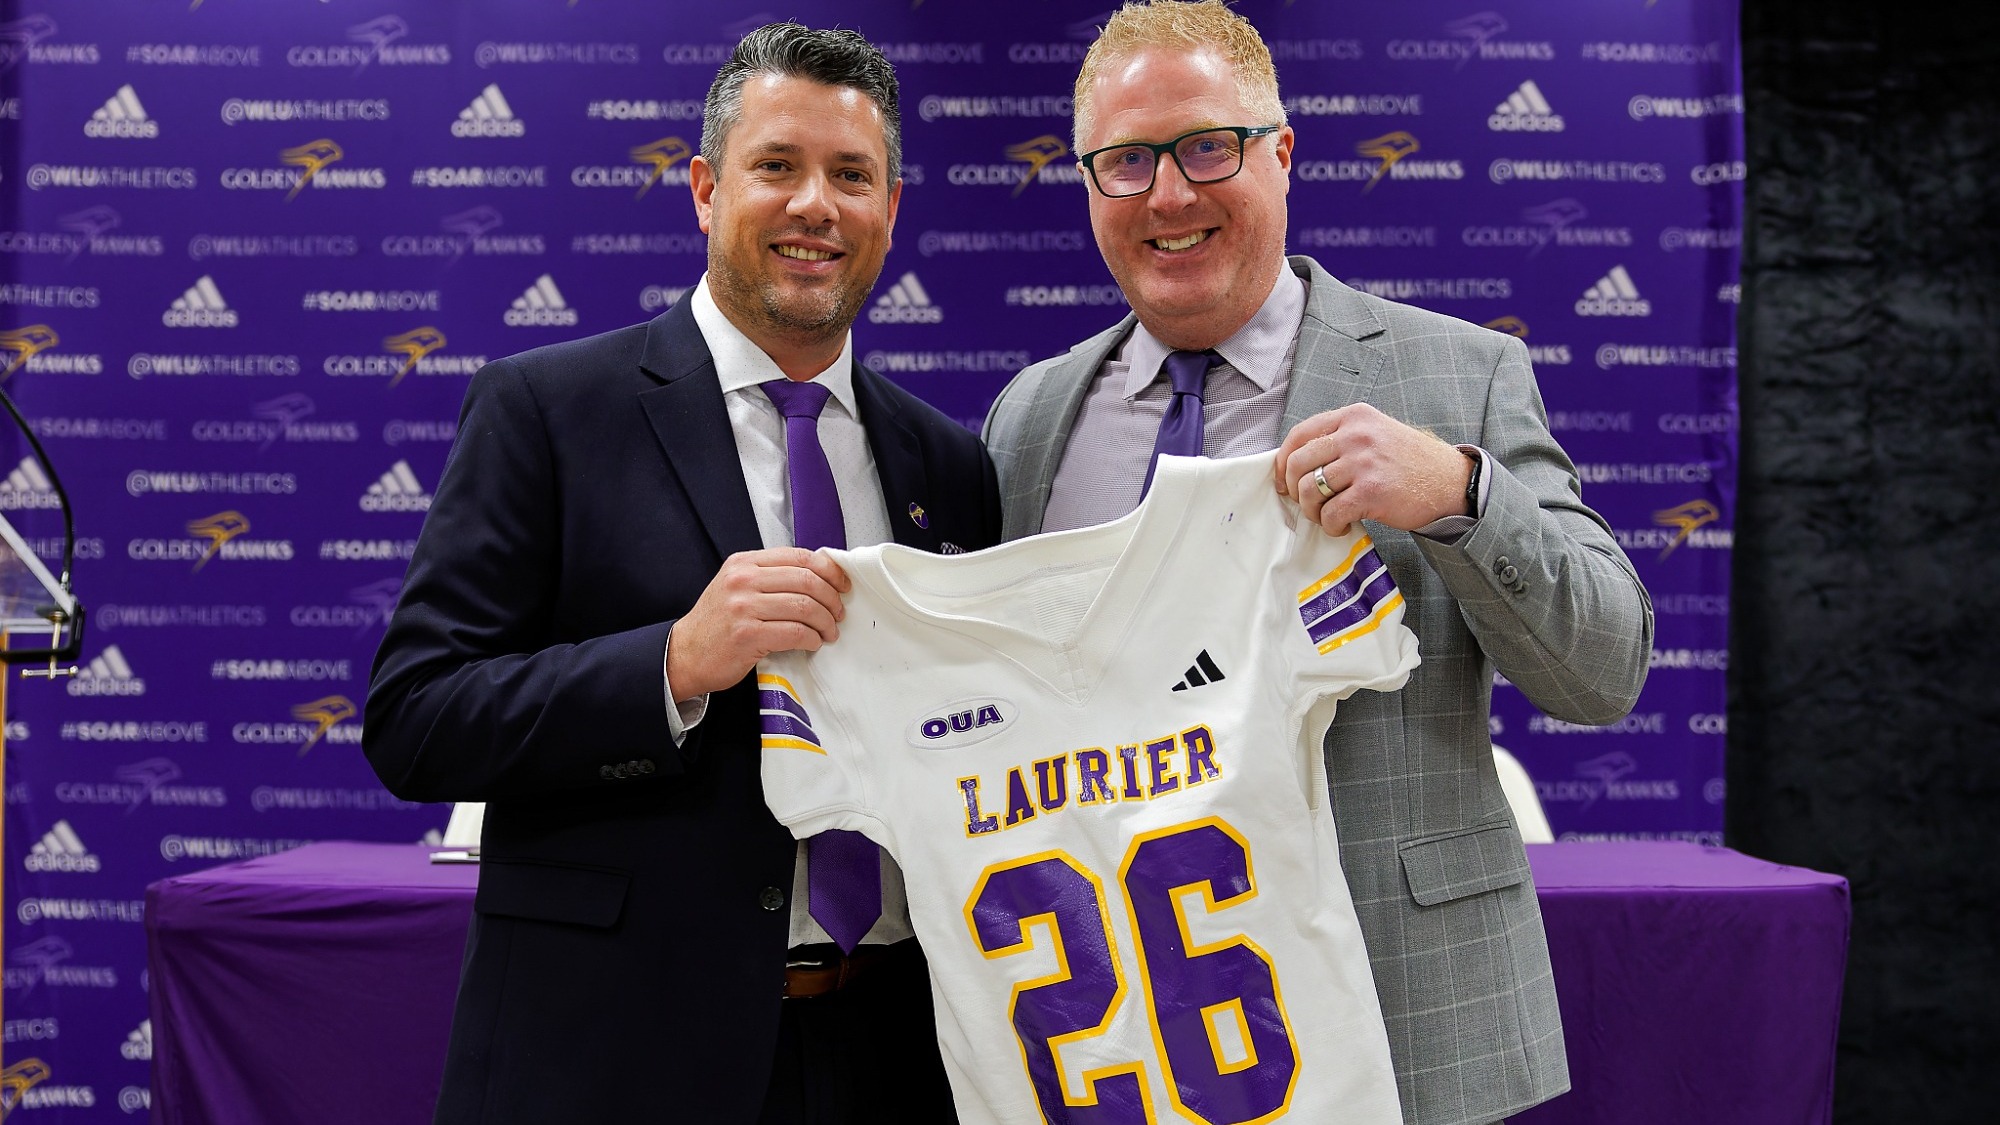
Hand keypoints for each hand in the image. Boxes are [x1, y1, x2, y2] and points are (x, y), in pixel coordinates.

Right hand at [666, 548, 850, 699]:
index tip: (842, 585)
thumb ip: (770, 577)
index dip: (829, 570)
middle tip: (838, 613)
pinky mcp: (747, 636)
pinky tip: (812, 643)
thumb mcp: (737, 587)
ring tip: (829, 632)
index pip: (798, 556)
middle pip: (806, 580)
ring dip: (825, 622)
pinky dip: (811, 638)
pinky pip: (795, 633)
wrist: (684, 654)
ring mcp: (743, 607)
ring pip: (804, 607)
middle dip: (831, 598)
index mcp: (744, 563)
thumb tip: (819, 577)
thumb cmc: (717, 623)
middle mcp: (743, 581)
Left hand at [1272, 404, 1473, 535]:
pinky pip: (1331, 513)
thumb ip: (1340, 439)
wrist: (1450, 482)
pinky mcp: (1372, 492)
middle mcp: (1356, 435)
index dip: (1283, 462)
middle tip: (1307, 504)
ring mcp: (1364, 462)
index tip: (1284, 481)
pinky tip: (1342, 526)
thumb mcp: (1375, 433)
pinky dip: (1330, 525)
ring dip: (1312, 511)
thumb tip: (1296, 463)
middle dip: (1295, 490)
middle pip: (1299, 463)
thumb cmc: (1409, 463)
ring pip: (1311, 490)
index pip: (1300, 434)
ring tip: (1327, 516)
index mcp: (1354, 416)